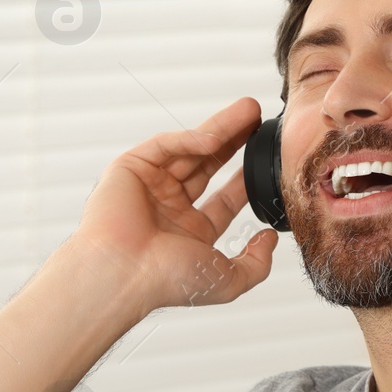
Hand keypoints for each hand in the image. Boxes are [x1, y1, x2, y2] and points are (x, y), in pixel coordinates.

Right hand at [66, 96, 279, 314]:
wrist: (122, 273)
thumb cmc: (164, 281)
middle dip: (235, 142)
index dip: (245, 178)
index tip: (266, 159)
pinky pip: (164, 145)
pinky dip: (189, 139)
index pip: (225, 199)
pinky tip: (215, 136)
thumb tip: (269, 239)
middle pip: (209, 166)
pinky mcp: (130, 168)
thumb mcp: (227, 281)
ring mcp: (150, 186)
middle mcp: (169, 208)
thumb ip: (256, 264)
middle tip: (260, 121)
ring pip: (190, 149)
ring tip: (250, 111)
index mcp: (190, 233)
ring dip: (221, 129)